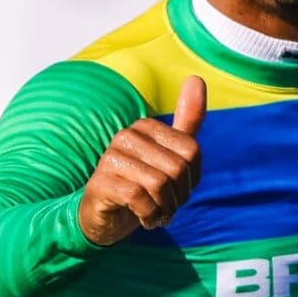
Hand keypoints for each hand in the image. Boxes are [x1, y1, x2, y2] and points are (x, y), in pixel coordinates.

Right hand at [77, 75, 204, 245]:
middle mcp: (126, 136)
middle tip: (164, 205)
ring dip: (164, 209)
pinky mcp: (101, 183)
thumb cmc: (141, 186)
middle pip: (177, 169)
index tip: (175, 189)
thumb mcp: (169, 155)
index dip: (191, 180)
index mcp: (146, 127)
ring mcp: (110, 158)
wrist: (104, 218)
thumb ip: (187, 122)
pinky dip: (149, 216)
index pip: (192, 152)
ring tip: (154, 213)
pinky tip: (143, 219)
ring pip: (160, 184)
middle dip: (178, 197)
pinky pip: (140, 199)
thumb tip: (196, 77)